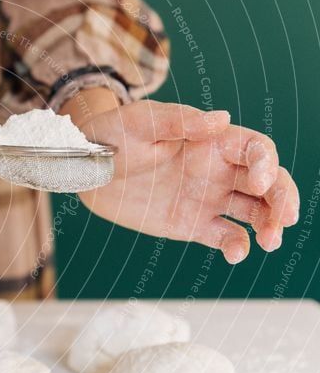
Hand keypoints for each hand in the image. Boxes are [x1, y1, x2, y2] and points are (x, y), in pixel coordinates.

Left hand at [77, 100, 299, 263]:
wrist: (87, 170)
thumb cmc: (112, 135)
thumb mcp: (139, 122)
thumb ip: (178, 121)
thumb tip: (221, 119)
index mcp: (211, 141)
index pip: (256, 149)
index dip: (266, 164)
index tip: (256, 182)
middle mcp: (217, 170)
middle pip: (267, 183)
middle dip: (283, 198)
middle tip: (284, 219)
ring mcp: (208, 198)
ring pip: (255, 211)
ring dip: (270, 225)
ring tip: (270, 241)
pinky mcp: (193, 225)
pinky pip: (226, 237)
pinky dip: (238, 246)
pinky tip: (236, 253)